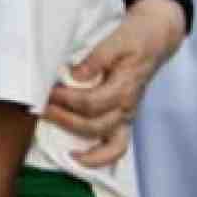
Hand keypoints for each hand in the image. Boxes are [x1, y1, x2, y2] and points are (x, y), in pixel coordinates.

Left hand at [46, 0, 185, 165]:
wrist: (155, 41)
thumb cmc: (135, 39)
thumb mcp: (116, 40)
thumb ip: (97, 58)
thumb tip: (76, 75)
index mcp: (126, 87)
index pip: (92, 102)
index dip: (66, 99)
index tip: (47, 91)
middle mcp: (127, 107)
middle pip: (94, 124)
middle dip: (64, 118)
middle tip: (41, 106)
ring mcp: (127, 116)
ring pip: (105, 142)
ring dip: (76, 136)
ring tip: (51, 124)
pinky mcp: (124, 119)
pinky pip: (115, 148)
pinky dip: (98, 158)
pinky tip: (77, 158)